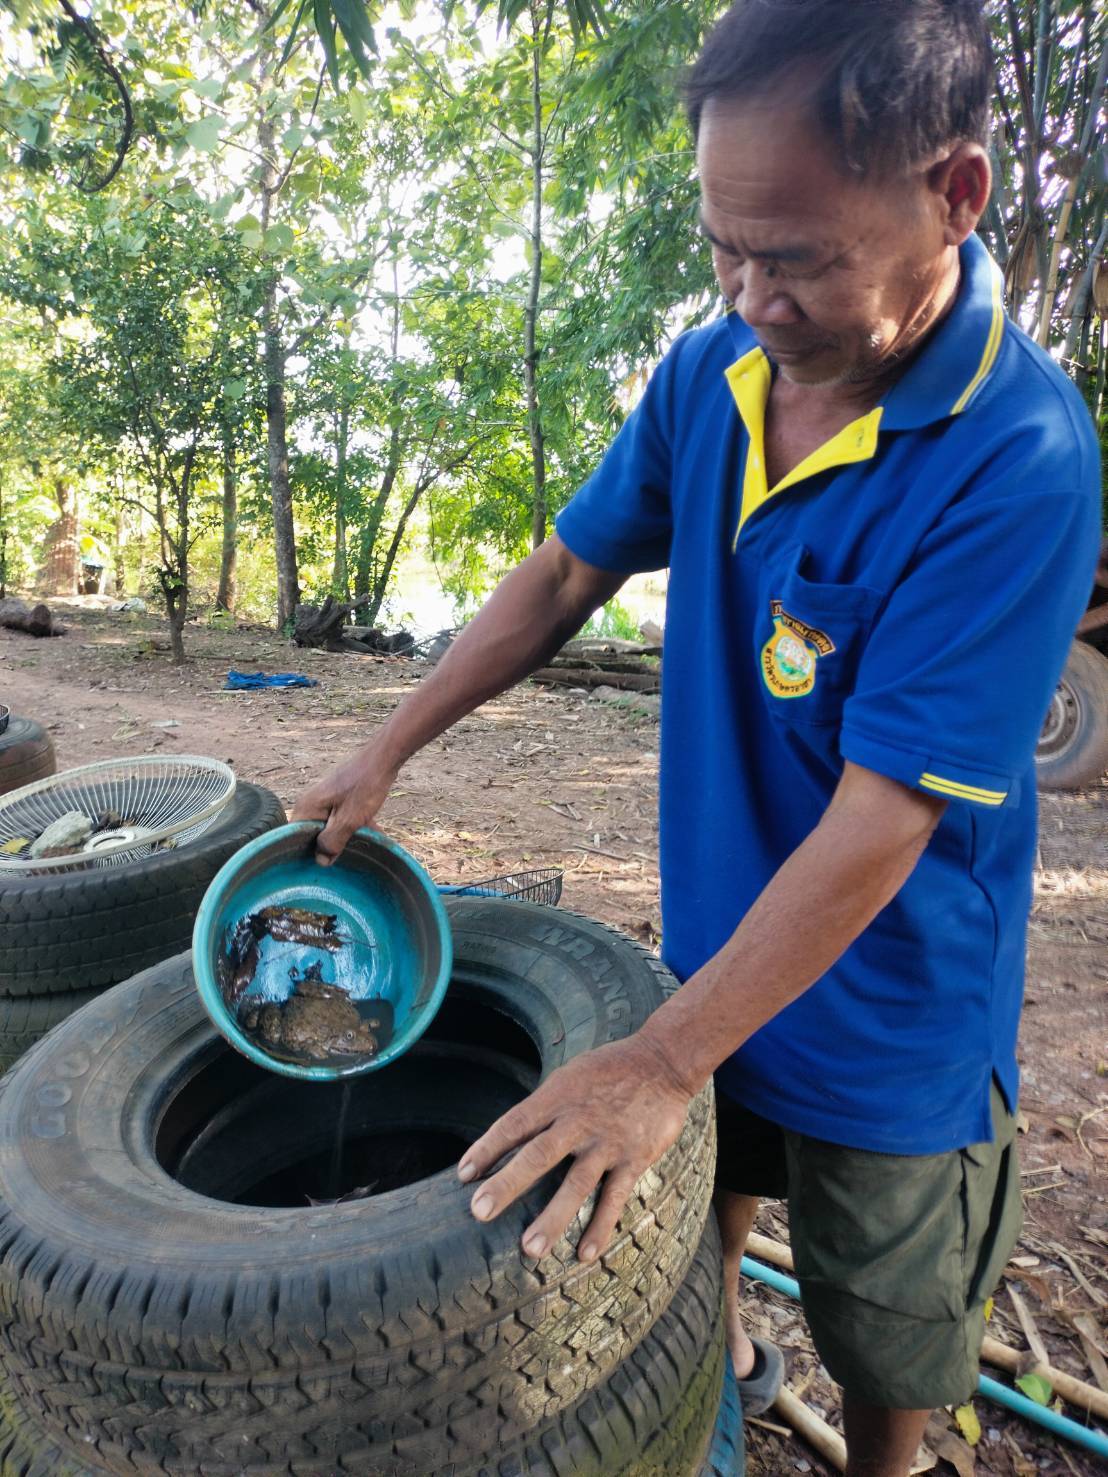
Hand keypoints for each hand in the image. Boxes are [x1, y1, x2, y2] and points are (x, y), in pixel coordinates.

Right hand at [290, 745, 398, 862]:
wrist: (384, 758)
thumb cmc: (365, 786)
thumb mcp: (349, 819)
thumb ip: (333, 841)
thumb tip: (321, 861)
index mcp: (307, 807)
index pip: (296, 838)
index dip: (308, 854)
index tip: (324, 867)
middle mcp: (312, 803)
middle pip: (315, 834)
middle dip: (332, 847)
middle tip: (349, 861)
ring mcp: (327, 800)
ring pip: (333, 827)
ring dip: (349, 838)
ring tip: (366, 849)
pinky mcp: (341, 798)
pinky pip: (344, 818)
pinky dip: (357, 827)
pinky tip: (375, 837)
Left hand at [457, 1033, 694, 1262]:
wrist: (663, 1063)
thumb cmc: (608, 1070)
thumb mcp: (570, 1076)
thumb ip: (544, 1107)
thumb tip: (511, 1136)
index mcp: (558, 1097)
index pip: (515, 1124)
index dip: (487, 1148)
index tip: (463, 1174)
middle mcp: (579, 1120)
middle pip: (538, 1155)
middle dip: (508, 1184)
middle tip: (479, 1213)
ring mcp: (607, 1142)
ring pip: (576, 1185)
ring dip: (552, 1218)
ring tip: (530, 1250)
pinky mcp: (634, 1159)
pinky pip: (615, 1198)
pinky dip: (600, 1226)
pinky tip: (585, 1254)